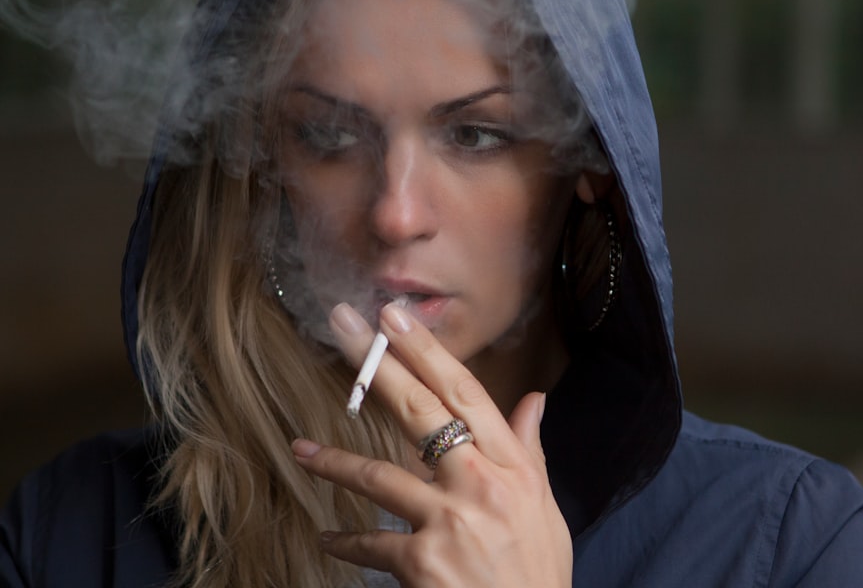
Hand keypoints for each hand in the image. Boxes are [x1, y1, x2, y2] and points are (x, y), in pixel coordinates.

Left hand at [291, 302, 572, 587]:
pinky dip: (346, 542)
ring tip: (300, 449)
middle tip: (344, 328)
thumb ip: (530, 449)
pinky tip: (326, 539)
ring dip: (334, 461)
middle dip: (377, 365)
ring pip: (379, 475)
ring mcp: (448, 521)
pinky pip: (371, 543)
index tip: (396, 317)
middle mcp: (479, 484)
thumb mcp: (545, 505)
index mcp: (512, 465)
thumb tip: (534, 401)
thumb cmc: (538, 570)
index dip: (427, 351)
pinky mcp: (421, 562)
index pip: (465, 393)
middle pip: (420, 411)